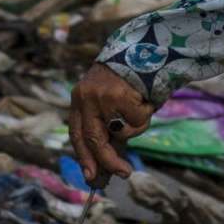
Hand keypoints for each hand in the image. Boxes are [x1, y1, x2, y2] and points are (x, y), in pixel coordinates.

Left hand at [68, 65, 149, 183]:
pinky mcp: (118, 96)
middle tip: (124, 173)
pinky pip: (136, 121)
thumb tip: (108, 163)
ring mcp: (100, 97)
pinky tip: (146, 98)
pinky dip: (145, 115)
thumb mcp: (111, 103)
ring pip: (120, 131)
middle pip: (92, 139)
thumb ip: (108, 128)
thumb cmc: (130, 78)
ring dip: (136, 126)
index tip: (90, 176)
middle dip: (107, 160)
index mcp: (79, 99)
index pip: (77, 134)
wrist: (145, 47)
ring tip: (143, 105)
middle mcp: (85, 98)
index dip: (84, 156)